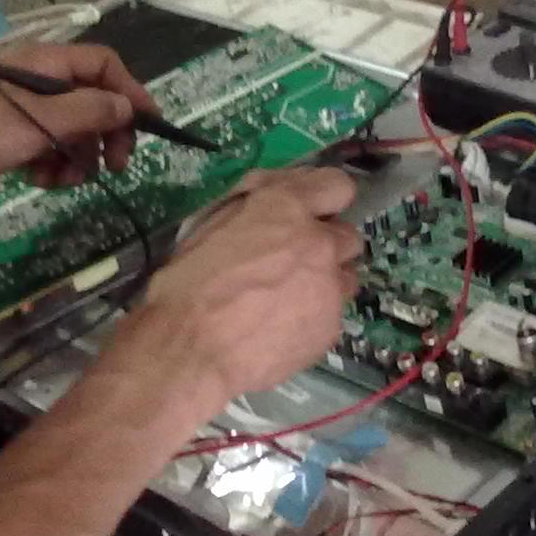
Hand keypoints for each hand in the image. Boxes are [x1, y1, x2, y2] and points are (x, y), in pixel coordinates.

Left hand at [0, 43, 157, 190]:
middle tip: (116, 166)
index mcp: (45, 62)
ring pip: (74, 131)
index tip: (148, 125)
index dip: (129, 92)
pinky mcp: (13, 134)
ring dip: (79, 158)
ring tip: (65, 180)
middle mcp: (40, 80)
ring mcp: (26, 108)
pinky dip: (52, 166)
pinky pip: (50, 148)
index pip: (103, 65)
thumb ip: (87, 111)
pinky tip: (39, 181)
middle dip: (106, 135)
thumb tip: (126, 106)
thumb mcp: (37, 120)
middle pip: (93, 101)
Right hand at [117, 169, 360, 409]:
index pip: (337, 186)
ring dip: (326, 281)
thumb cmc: (188, 285)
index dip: (326, 199)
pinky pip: (333, 313)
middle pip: (347, 236)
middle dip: (325, 245)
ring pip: (346, 276)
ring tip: (290, 298)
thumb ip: (254, 205)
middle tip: (293, 262)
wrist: (191, 349)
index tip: (315, 212)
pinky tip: (282, 326)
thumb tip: (274, 194)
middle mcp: (318, 242)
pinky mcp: (331, 326)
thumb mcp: (212, 225)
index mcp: (285, 209)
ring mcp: (330, 287)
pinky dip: (315, 316)